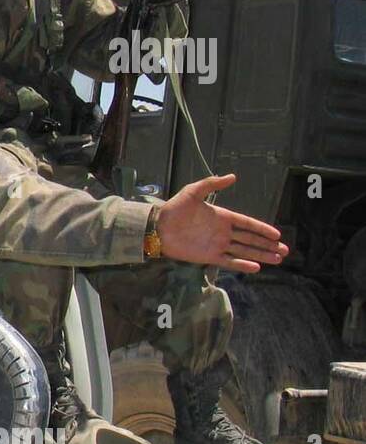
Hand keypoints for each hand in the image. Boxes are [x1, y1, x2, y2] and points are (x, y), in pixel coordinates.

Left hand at [156, 174, 288, 272]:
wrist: (158, 227)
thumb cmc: (175, 208)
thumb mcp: (193, 192)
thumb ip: (212, 183)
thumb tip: (232, 176)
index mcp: (222, 217)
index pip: (248, 224)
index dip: (262, 229)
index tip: (277, 235)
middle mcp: (223, 232)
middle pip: (250, 240)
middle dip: (268, 245)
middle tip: (285, 251)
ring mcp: (217, 245)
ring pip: (244, 251)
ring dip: (260, 255)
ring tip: (278, 259)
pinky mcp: (208, 256)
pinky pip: (229, 262)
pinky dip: (242, 265)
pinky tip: (256, 268)